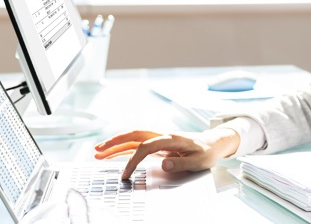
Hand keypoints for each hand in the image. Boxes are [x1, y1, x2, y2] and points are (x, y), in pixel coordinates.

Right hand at [94, 128, 240, 179]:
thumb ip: (181, 163)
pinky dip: (123, 148)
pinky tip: (112, 154)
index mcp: (171, 138)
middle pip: (134, 135)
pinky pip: (137, 145)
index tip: (125, 174)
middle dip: (115, 142)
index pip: (146, 147)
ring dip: (115, 144)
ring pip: (133, 138)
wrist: (213, 143)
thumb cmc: (206, 152)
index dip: (133, 160)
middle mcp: (162, 135)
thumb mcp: (199, 160)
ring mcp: (159, 139)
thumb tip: (163, 165)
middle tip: (98, 151)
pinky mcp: (157, 144)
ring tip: (97, 152)